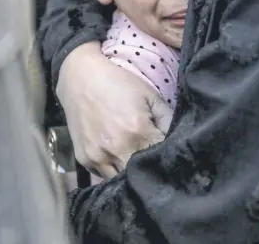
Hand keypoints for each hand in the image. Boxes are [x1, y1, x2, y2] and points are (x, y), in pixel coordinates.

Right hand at [57, 42, 172, 178]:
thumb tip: (178, 140)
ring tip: (132, 156)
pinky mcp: (84, 160)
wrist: (80, 78)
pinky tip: (116, 155)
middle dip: (149, 167)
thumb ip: (168, 119)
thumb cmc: (118, 83)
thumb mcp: (149, 95)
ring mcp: (97, 157)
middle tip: (151, 155)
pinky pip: (103, 176)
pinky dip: (112, 170)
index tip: (167, 150)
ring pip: (121, 181)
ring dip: (130, 173)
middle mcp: (116, 149)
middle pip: (141, 174)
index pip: (161, 158)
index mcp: (137, 131)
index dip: (166, 155)